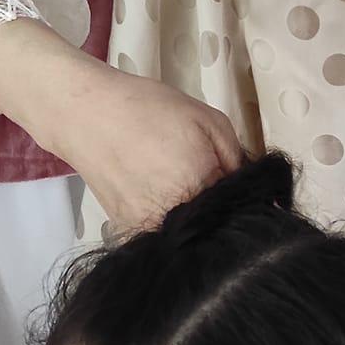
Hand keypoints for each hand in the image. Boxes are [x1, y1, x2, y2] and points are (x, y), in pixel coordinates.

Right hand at [0, 18, 245, 231]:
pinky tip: (163, 191)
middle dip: (223, 213)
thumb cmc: (149, 109)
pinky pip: (163, 234)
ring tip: (181, 182)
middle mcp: (174, 218)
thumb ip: (239, 162)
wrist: (84, 114)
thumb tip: (260, 196)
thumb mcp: (210, 122)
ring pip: (189, 236)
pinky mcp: (127, 232)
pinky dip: (171, 219)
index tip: (251, 193)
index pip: (242, 213)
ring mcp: (148, 230)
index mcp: (200, 187)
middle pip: (216, 230)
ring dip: (197, 219)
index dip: (250, 204)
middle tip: (213, 183)